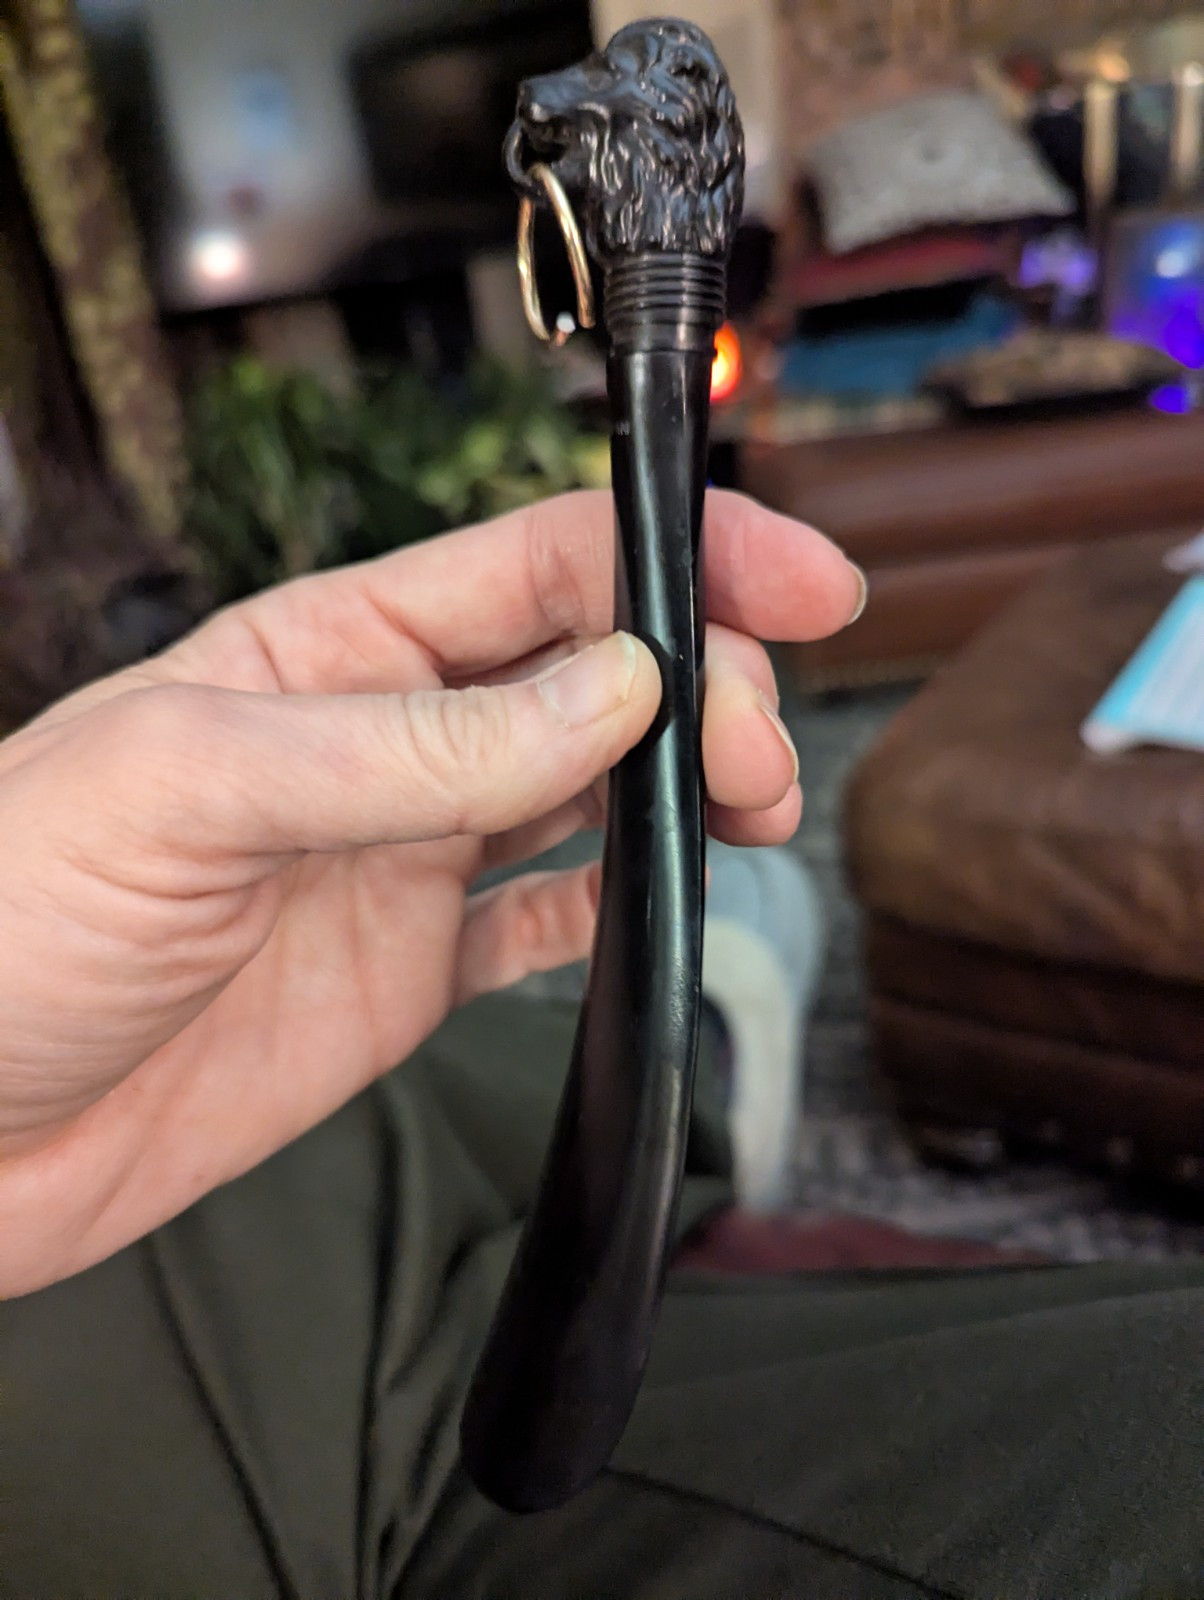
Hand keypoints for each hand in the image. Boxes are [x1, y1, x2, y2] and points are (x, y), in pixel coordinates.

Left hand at [0, 491, 860, 1296]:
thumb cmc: (1, 922)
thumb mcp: (193, 787)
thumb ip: (412, 742)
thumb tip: (610, 688)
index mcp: (326, 650)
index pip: (536, 566)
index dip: (676, 557)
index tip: (791, 580)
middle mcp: (380, 743)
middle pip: (588, 674)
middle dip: (702, 687)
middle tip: (755, 753)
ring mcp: (400, 858)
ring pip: (587, 788)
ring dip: (685, 786)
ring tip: (754, 808)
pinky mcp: (406, 971)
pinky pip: (542, 920)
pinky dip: (621, 906)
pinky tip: (668, 903)